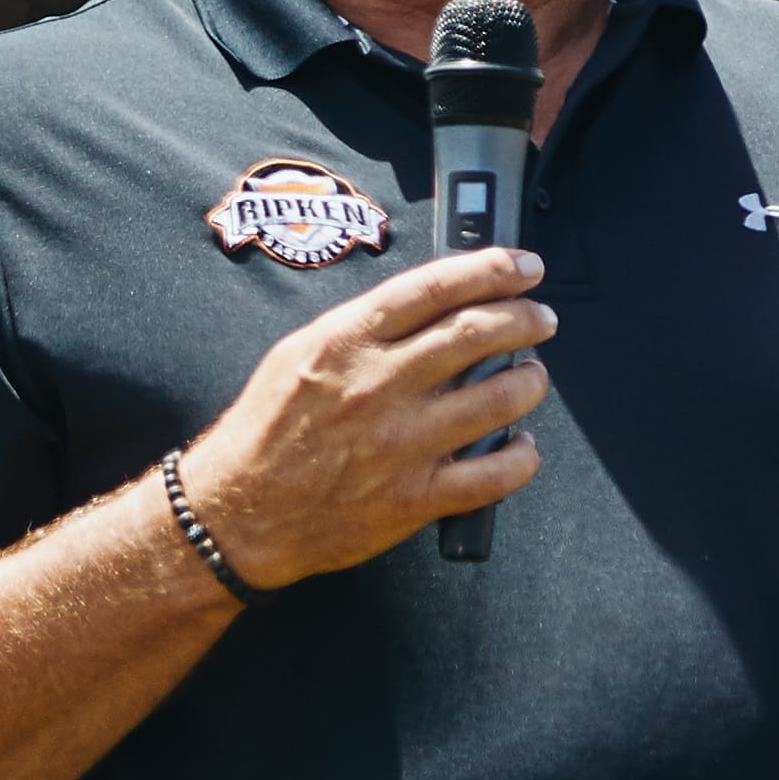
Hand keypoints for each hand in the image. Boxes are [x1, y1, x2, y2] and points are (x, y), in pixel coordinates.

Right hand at [177, 245, 554, 587]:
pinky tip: (520, 446)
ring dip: (529, 381)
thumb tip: (429, 306)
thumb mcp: (298, 354)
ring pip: (499, 398)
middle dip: (525, 318)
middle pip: (477, 333)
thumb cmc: (265, 432)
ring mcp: (400, 443)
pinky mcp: (413, 498)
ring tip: (531, 376)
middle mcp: (378, 386)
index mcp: (347, 342)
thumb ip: (362, 328)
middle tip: (540, 319)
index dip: (491, 268)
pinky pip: (494, 475)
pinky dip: (522, 456)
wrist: (238, 513)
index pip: (435, 287)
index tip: (523, 266)